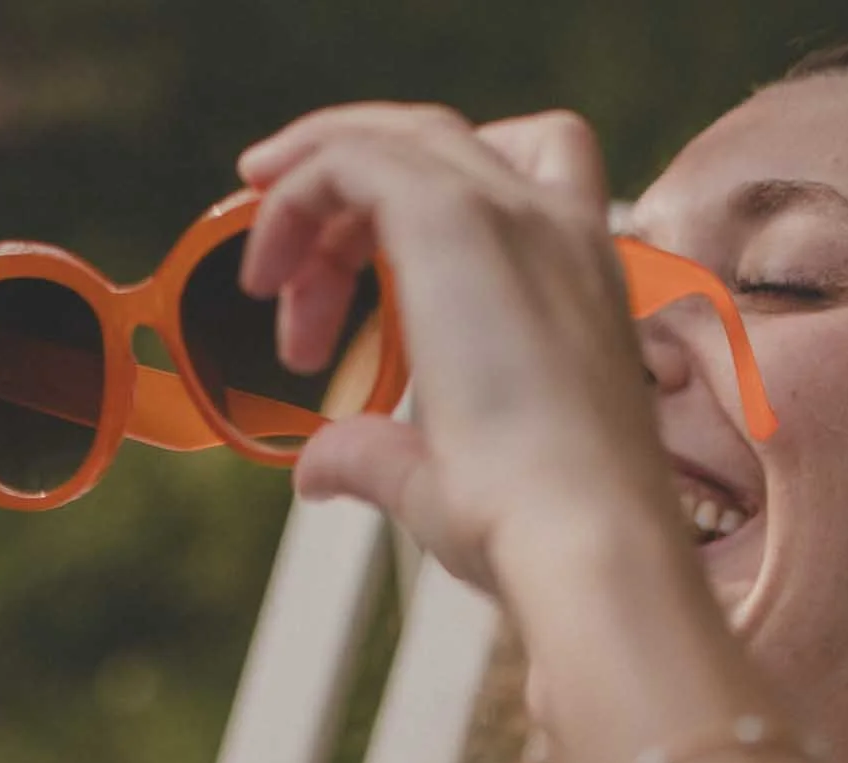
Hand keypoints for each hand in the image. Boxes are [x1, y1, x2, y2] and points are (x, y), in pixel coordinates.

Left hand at [238, 103, 678, 599]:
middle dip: (350, 195)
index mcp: (576, 279)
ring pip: (397, 139)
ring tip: (263, 268)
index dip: (417, 193)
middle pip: (440, 147)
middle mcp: (555, 229)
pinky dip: (297, 194)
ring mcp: (511, 213)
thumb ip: (376, 456)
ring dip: (314, 191)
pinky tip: (265, 266)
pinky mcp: (453, 219)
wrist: (584, 539)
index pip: (509, 176)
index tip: (344, 256)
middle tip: (283, 269)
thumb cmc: (538, 530)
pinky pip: (353, 160)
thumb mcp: (444, 481)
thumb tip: (318, 466)